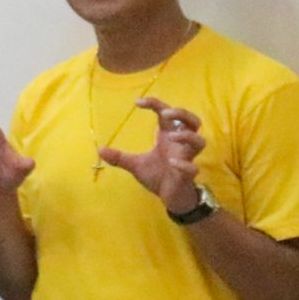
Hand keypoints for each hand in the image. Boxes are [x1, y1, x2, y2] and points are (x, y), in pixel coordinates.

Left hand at [99, 98, 205, 213]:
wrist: (169, 197)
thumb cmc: (157, 175)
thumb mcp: (135, 164)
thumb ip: (119, 157)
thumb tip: (99, 150)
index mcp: (168, 136)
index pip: (167, 113)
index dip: (155, 103)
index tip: (137, 102)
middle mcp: (180, 144)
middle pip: (193, 121)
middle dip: (181, 113)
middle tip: (165, 113)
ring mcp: (186, 158)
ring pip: (200, 141)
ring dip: (187, 136)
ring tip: (171, 136)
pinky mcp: (188, 174)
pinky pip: (193, 167)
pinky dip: (185, 164)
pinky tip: (172, 163)